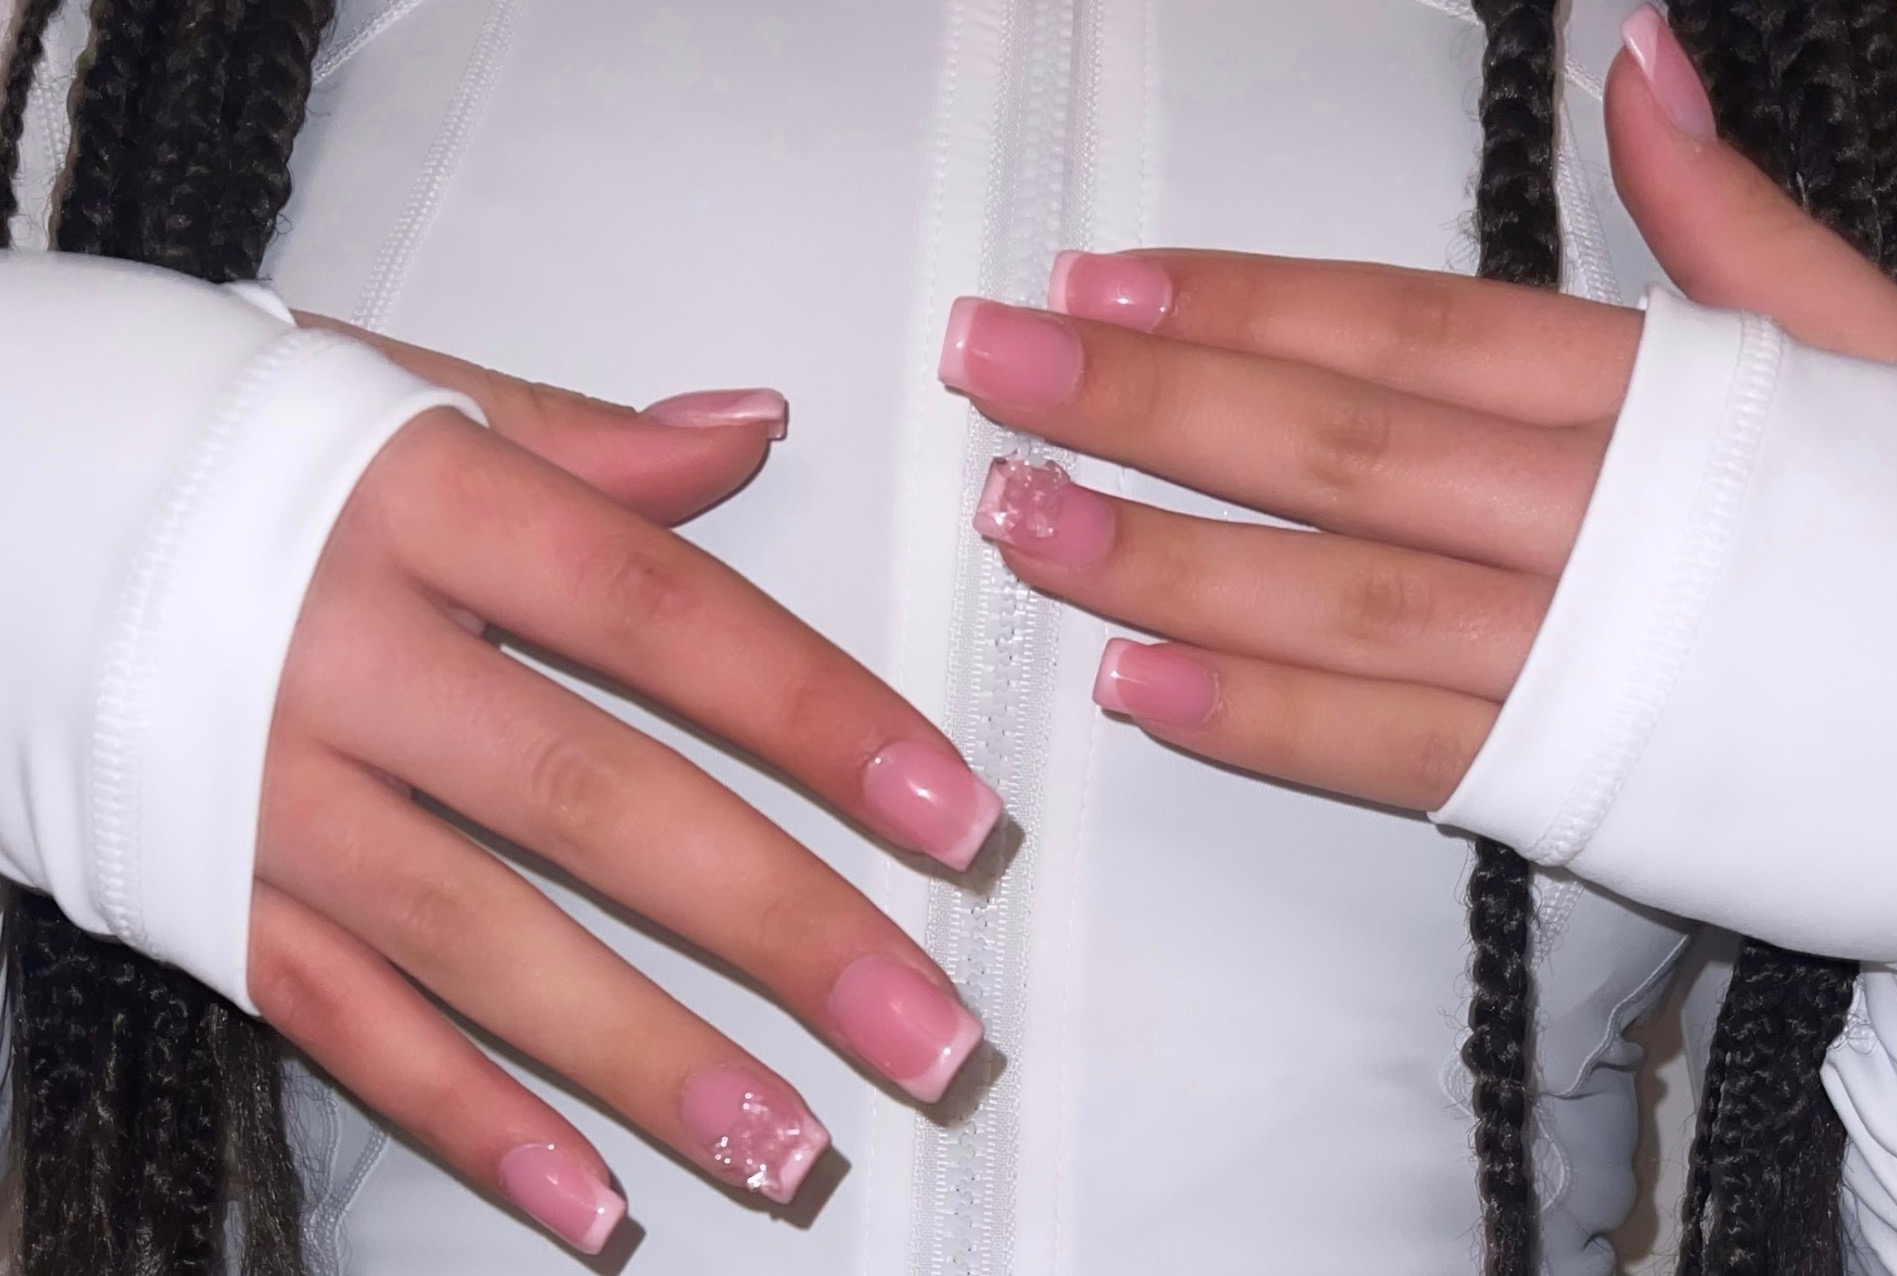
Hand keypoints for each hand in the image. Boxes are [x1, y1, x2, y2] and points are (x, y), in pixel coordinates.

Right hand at [250, 324, 996, 1252]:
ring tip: (798, 1150)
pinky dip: (466, 1122)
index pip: (663, 617)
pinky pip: (343, 1026)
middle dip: (781, 928)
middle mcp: (345, 658)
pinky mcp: (199, 894)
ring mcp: (265, 793)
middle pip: (598, 804)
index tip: (955, 816)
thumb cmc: (211, 436)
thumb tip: (754, 429)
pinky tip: (591, 1208)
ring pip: (483, 946)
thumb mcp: (390, 393)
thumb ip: (580, 435)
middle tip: (932, 1034)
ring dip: (650, 1062)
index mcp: (420, 507)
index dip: (819, 716)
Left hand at [935, 11, 1896, 811]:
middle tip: (995, 366)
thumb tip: (1636, 62)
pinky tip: (1134, 688)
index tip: (1097, 282)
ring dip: (1161, 557)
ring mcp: (1581, 660)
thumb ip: (1733, 219)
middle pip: (1333, 444)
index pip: (1403, 325)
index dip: (1239, 301)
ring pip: (1334, 597)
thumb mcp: (1872, 341)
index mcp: (1660, 392)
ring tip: (1019, 519)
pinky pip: (1392, 753)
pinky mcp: (1580, 787)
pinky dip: (1261, 722)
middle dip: (1147, 403)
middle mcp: (1599, 518)